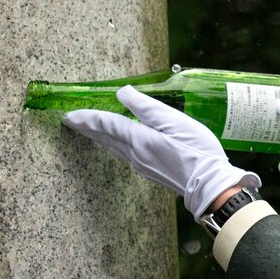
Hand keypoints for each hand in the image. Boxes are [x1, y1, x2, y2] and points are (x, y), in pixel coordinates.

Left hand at [63, 86, 257, 217]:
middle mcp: (134, 154)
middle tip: (70, 121)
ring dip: (98, 136)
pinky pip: (122, 154)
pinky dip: (112, 144)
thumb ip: (145, 107)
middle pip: (104, 137)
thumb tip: (122, 93)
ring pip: (112, 147)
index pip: (106, 124)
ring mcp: (141, 165)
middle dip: (86, 127)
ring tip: (87, 129)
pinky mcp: (150, 171)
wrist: (209, 185)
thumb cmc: (196, 151)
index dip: (87, 117)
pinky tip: (116, 143)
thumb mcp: (173, 121)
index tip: (70, 114)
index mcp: (138, 139)